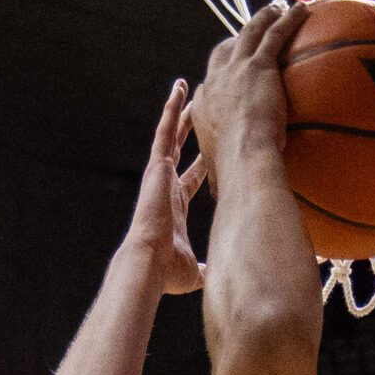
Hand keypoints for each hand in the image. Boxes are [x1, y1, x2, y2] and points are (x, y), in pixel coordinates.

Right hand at [124, 81, 207, 295]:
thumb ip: (210, 271)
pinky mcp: (156, 166)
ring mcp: (160, 174)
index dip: (201, 165)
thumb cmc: (169, 272)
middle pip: (179, 151)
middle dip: (189, 131)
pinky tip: (178, 90)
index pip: (191, 180)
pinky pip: (165, 131)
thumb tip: (224, 286)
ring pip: (170, 134)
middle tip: (199, 110)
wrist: (150, 264)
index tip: (211, 152)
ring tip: (185, 88)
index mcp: (175, 206)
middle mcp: (166, 186)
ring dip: (178, 111)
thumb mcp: (198, 271)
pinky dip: (171, 110)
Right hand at [191, 4, 304, 179]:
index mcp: (204, 107)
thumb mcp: (226, 175)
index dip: (221, 76)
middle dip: (237, 39)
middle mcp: (215, 82)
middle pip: (224, 51)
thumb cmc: (234, 176)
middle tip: (250, 33)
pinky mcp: (258, 66)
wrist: (243, 161)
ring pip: (249, 33)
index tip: (230, 75)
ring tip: (278, 8)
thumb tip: (231, 201)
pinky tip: (301, 11)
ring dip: (264, 17)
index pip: (210, 83)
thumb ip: (228, 179)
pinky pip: (274, 35)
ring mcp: (235, 70)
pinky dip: (286, 20)